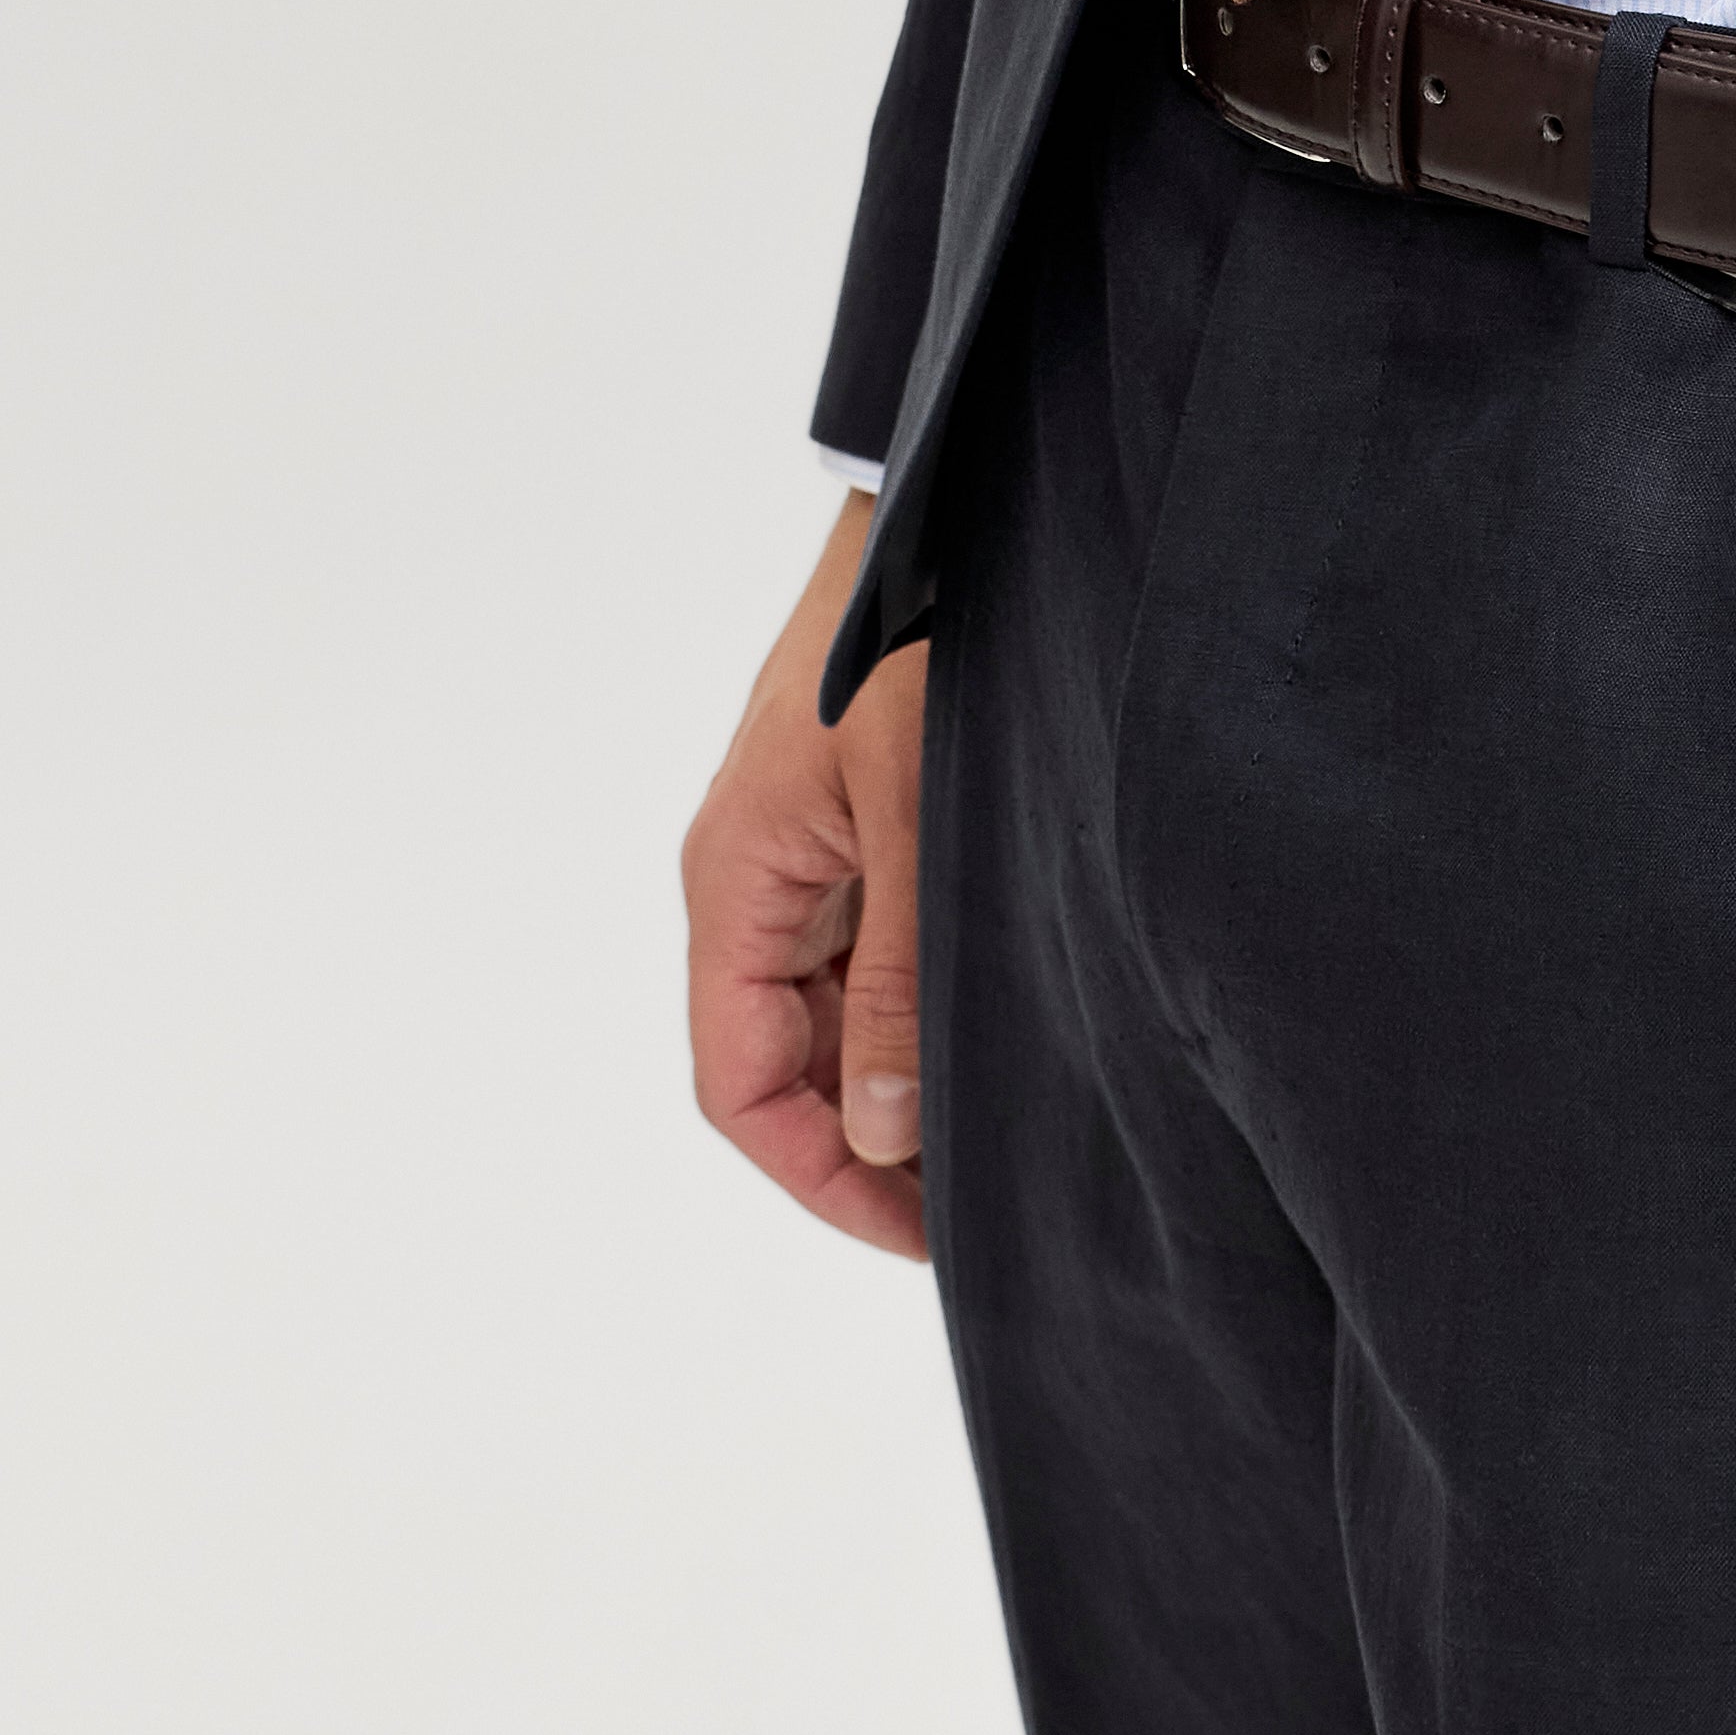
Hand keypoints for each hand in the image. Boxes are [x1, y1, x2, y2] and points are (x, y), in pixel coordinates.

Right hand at [684, 494, 932, 1257]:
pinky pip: (866, 943)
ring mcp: (802, 846)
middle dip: (869, 1139)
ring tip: (999, 1123)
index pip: (740, 1085)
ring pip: (831, 1006)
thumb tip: (886, 1134)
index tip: (918, 1228)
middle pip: (785, 1058)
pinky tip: (993, 1022)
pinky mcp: (851, 816)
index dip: (820, 1173)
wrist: (935, 506)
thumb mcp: (913, 820)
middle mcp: (752, 876)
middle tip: (979, 1194)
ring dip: (898, 1071)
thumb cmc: (911, 640)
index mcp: (736, 882)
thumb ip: (901, 983)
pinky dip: (916, 1000)